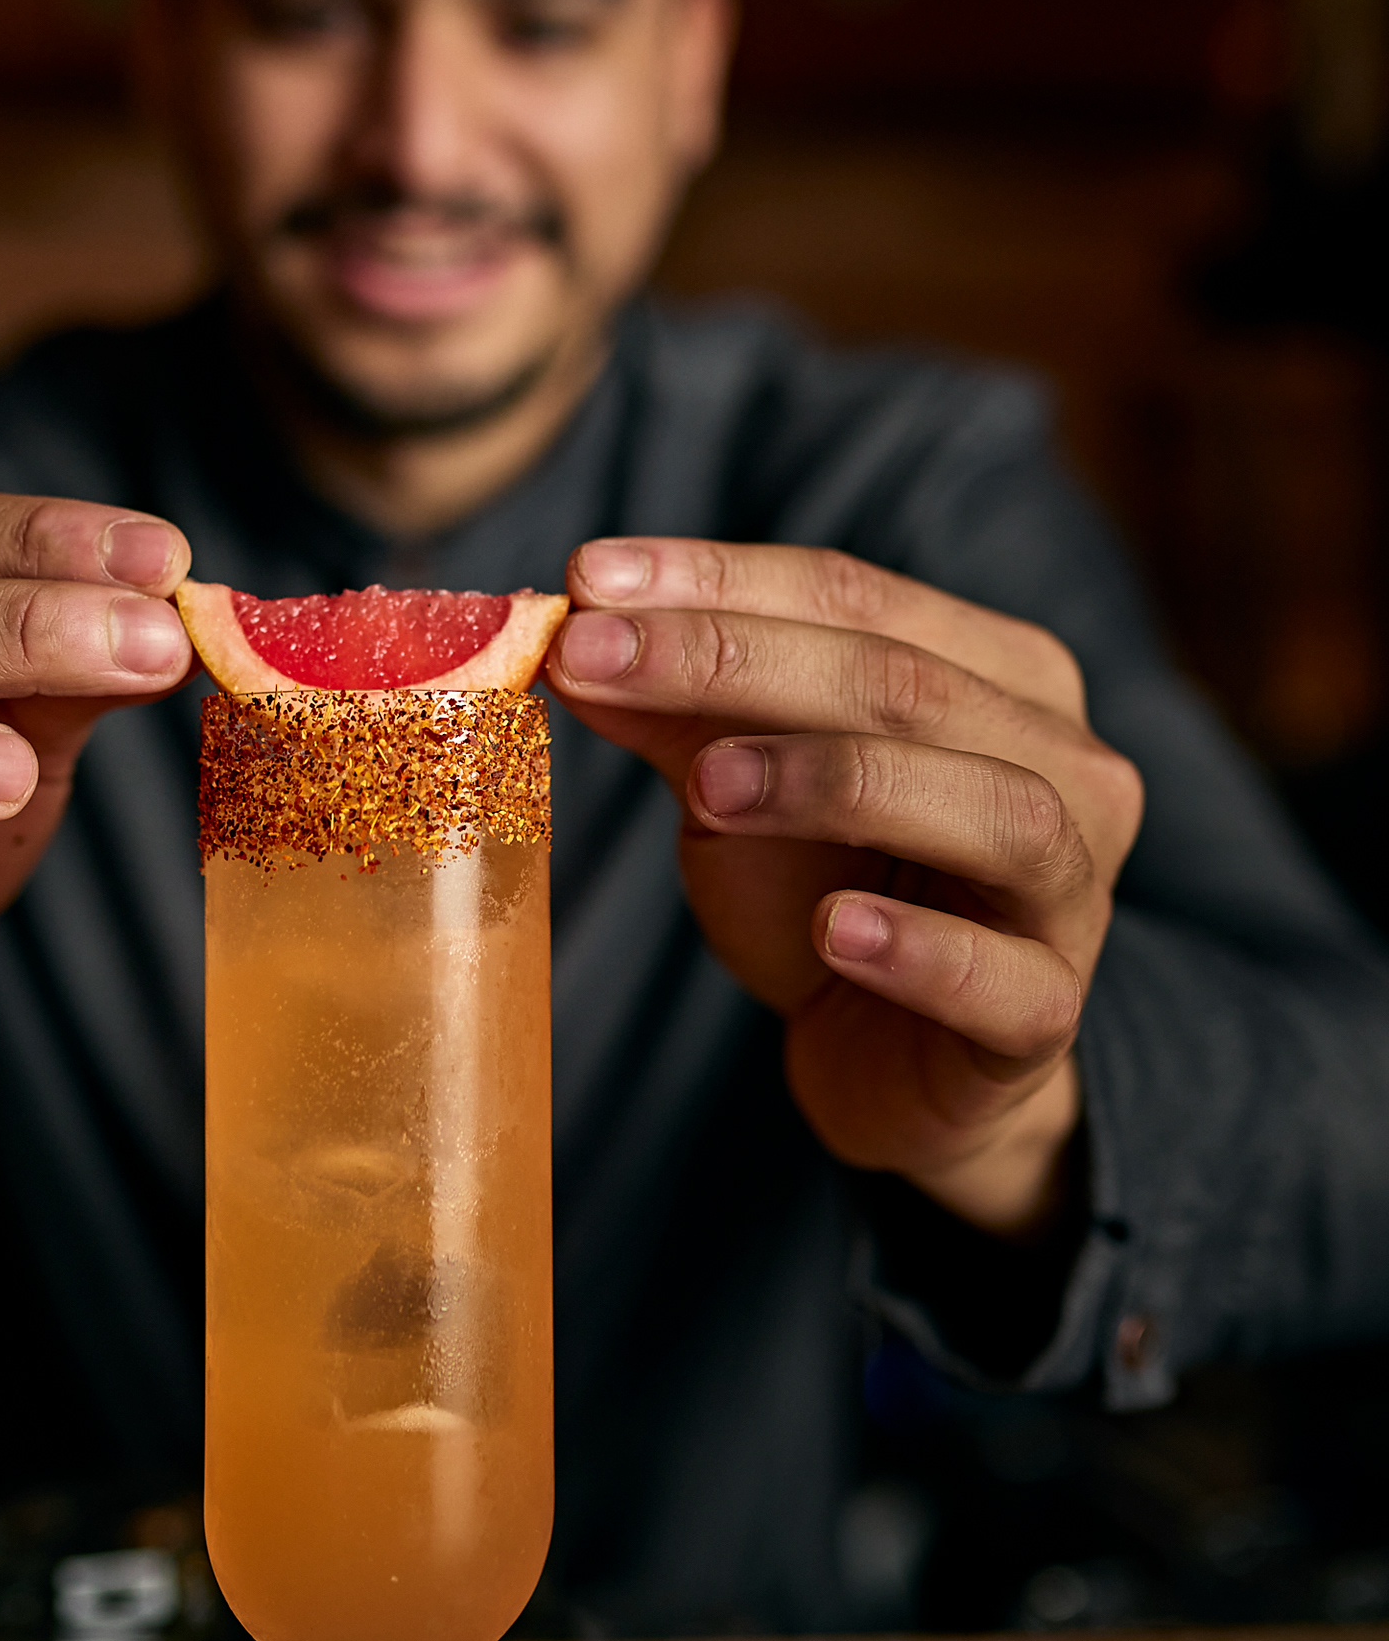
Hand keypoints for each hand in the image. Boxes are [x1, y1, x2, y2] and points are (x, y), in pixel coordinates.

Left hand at [548, 539, 1142, 1236]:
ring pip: (992, 810)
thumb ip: (671, 712)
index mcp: (1000, 672)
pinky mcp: (1047, 1014)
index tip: (587, 578)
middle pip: (907, 684)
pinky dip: (920, 948)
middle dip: (736, 661)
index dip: (718, 581)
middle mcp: (1064, 761)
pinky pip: (1006, 978)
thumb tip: (568, 636)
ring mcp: (1071, 891)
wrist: (891, 1061)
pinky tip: (834, 930)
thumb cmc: (826, 888)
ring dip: (837, 783)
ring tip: (708, 789)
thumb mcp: (735, 788)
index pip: (853, 596)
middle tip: (593, 661)